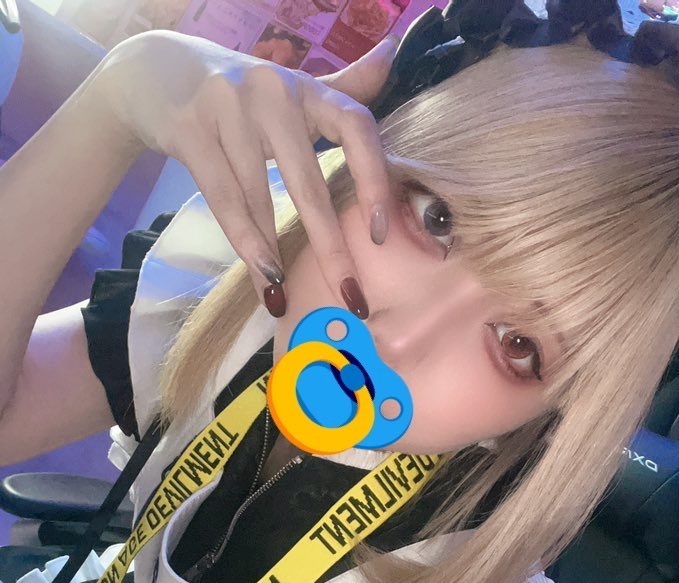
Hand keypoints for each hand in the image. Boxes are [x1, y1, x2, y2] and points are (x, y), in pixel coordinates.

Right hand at [92, 30, 397, 313]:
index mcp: (307, 89)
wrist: (154, 70)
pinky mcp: (190, 128)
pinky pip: (224, 197)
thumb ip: (342, 85)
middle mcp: (273, 93)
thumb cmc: (239, 92)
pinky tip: (260, 276)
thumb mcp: (292, 87)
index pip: (356, 126)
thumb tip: (393, 55)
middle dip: (330, 246)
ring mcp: (229, 108)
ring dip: (275, 255)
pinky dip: (244, 241)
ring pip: (260, 197)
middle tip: (351, 295)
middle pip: (308, 181)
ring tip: (287, 300)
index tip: (380, 235)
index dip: (374, 179)